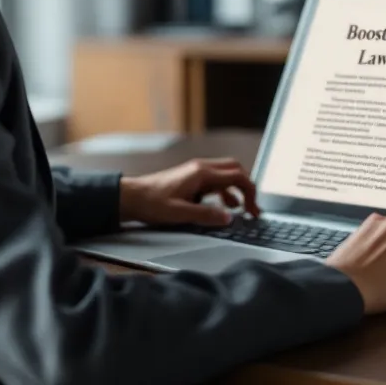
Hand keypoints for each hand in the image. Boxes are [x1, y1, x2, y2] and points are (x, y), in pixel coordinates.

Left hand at [119, 157, 260, 226]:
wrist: (131, 197)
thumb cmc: (151, 203)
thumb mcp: (180, 213)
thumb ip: (206, 214)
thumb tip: (229, 218)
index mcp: (201, 173)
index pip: (237, 176)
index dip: (250, 192)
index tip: (253, 210)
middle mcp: (200, 168)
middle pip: (235, 169)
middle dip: (247, 187)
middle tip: (252, 208)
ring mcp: (195, 172)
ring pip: (225, 175)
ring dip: (236, 190)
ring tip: (241, 210)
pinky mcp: (191, 179)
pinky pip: (215, 181)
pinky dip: (224, 192)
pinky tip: (222, 206)